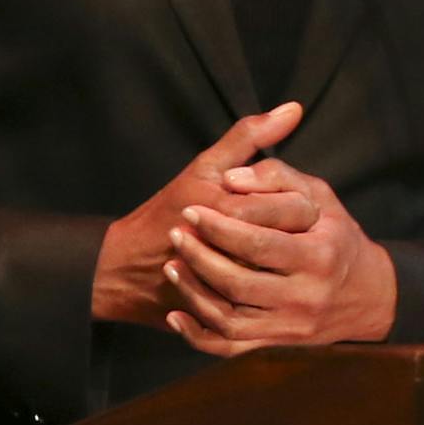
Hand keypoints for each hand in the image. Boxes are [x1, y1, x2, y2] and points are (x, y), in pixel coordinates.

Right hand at [91, 103, 319, 327]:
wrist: (125, 269)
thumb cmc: (167, 210)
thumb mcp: (206, 167)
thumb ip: (250, 137)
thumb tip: (294, 109)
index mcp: (232, 207)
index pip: (298, 208)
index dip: (298, 206)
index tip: (283, 206)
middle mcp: (235, 250)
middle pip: (295, 244)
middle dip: (292, 237)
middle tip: (281, 233)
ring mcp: (231, 286)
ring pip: (284, 278)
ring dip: (283, 268)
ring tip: (276, 257)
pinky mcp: (226, 314)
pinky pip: (263, 308)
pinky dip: (267, 296)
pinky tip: (263, 283)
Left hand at [163, 162, 397, 354]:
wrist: (368, 295)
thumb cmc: (337, 235)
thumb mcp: (319, 197)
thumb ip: (277, 178)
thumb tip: (231, 178)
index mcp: (319, 255)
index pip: (258, 242)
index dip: (219, 226)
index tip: (191, 209)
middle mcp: (306, 296)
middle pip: (239, 282)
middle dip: (200, 256)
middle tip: (176, 234)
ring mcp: (292, 327)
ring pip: (229, 318)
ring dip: (194, 293)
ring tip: (173, 266)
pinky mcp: (280, 346)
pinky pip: (231, 349)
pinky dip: (199, 336)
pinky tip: (178, 315)